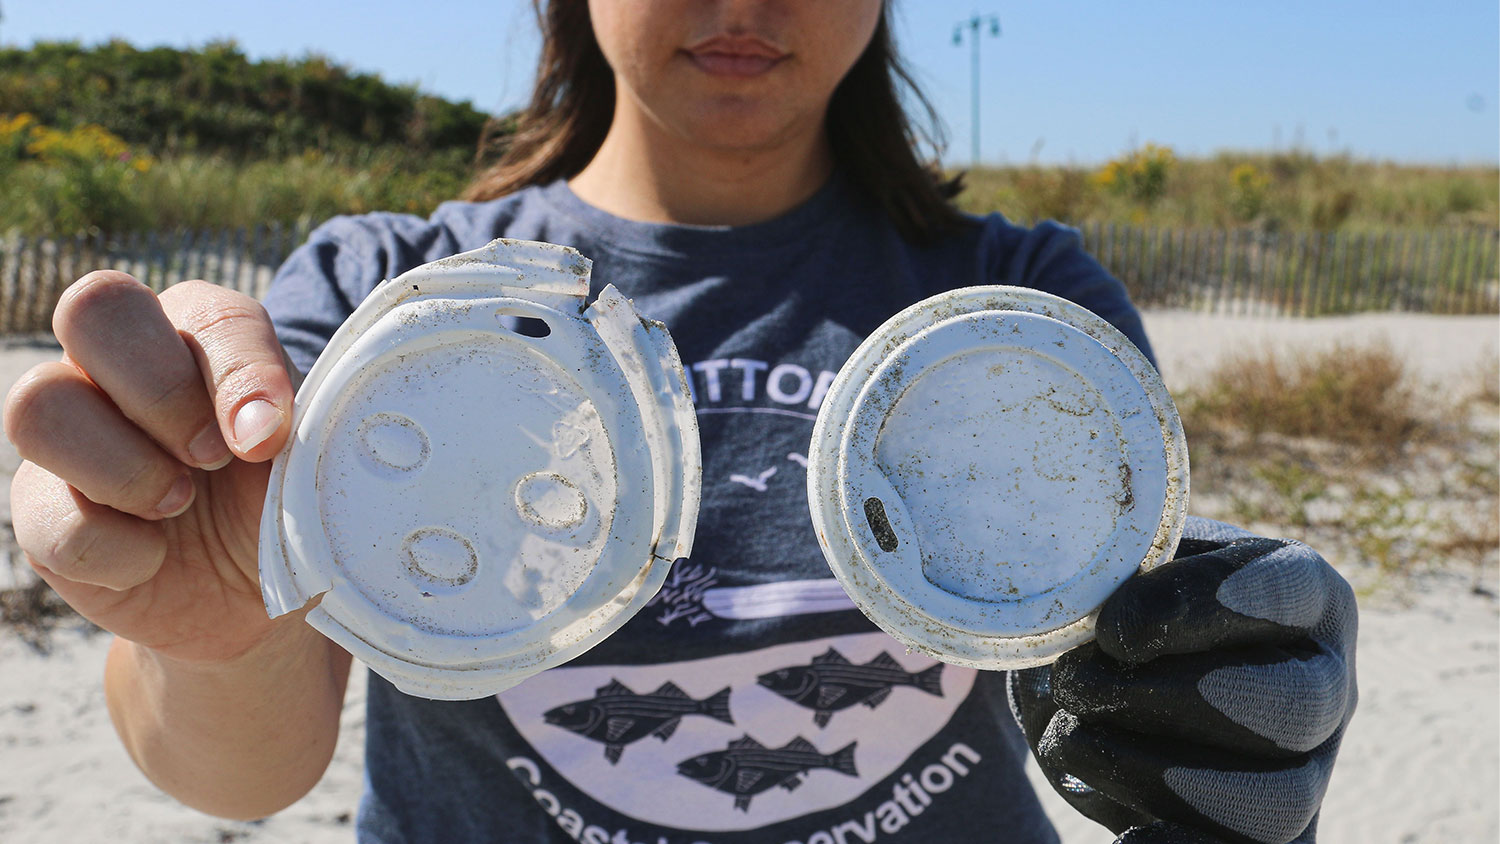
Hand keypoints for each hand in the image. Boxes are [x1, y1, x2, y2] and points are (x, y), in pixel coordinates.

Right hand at [6, 271, 297, 662]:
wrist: (255, 591)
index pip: (208, 311)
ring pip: (35, 404)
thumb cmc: (283, 502)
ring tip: (178, 504)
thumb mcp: (310, 460)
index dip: (240, 372)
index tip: (266, 442)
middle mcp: (118, 365)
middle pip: (93, 309)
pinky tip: (154, 558)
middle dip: (161, 391)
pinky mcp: (41, 513)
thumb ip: (296, 425)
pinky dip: (116, 549)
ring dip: (124, 467)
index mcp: (198, 334)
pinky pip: (46, 515)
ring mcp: (69, 434)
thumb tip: (258, 427)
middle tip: (214, 458)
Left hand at [1009, 517, 1356, 843]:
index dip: (1202, 603)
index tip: (1115, 627)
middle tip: (1078, 680)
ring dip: (1151, 772)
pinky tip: (1122, 832)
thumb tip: (1094, 629)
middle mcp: (1325, 685)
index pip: (1292, 587)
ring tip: (1072, 737)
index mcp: (1303, 597)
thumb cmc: (1112, 616)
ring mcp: (1305, 771)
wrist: (1098, 688)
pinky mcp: (1264, 835)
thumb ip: (1114, 583)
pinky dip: (1168, 843)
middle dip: (1169, 697)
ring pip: (1275, 801)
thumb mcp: (1114, 581)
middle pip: (1297, 705)